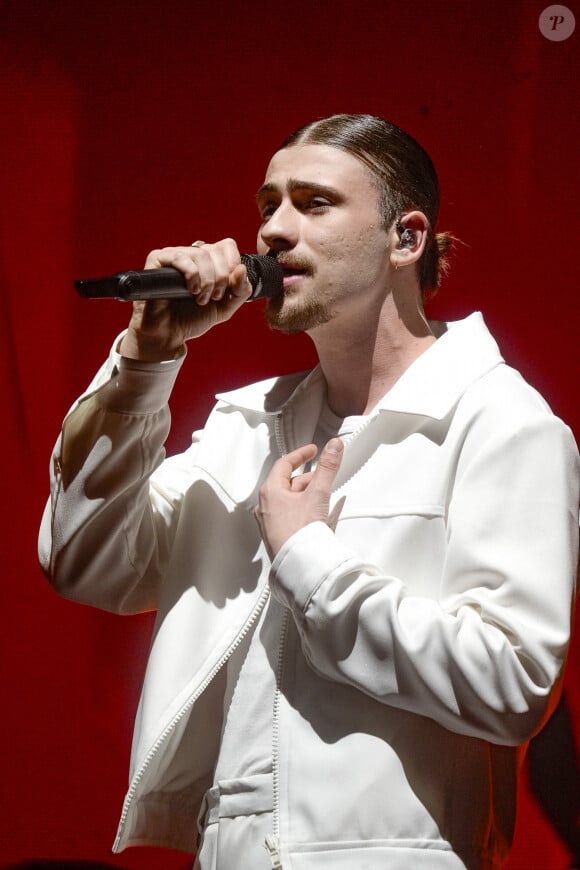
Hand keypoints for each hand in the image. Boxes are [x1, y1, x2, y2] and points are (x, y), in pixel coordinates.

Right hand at [119, 238, 251, 360]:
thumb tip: (242, 269)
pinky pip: (180, 257)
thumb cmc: (193, 319)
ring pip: (200, 254)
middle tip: (213, 298)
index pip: (227, 245)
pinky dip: (192, 275)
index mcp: (209, 261)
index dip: (233, 264)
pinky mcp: (158, 259)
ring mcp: (175, 255)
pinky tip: (191, 290)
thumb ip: (241, 290)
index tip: (228, 286)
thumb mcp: (225, 307)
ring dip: (206, 281)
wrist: (169, 334)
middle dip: (220, 278)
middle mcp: (192, 254)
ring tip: (200, 299)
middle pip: (216, 250)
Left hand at [255, 439, 344, 559]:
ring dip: (305, 495)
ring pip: (288, 500)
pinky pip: (288, 515)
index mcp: (270, 492)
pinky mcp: (276, 535)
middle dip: (307, 479)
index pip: (284, 464)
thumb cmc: (301, 532)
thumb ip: (327, 467)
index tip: (312, 451)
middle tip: (323, 478)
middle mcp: (265, 506)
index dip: (300, 455)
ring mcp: (269, 522)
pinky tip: (315, 517)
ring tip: (323, 499)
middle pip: (287, 483)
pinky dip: (302, 510)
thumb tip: (333, 446)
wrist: (298, 566)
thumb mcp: (318, 494)